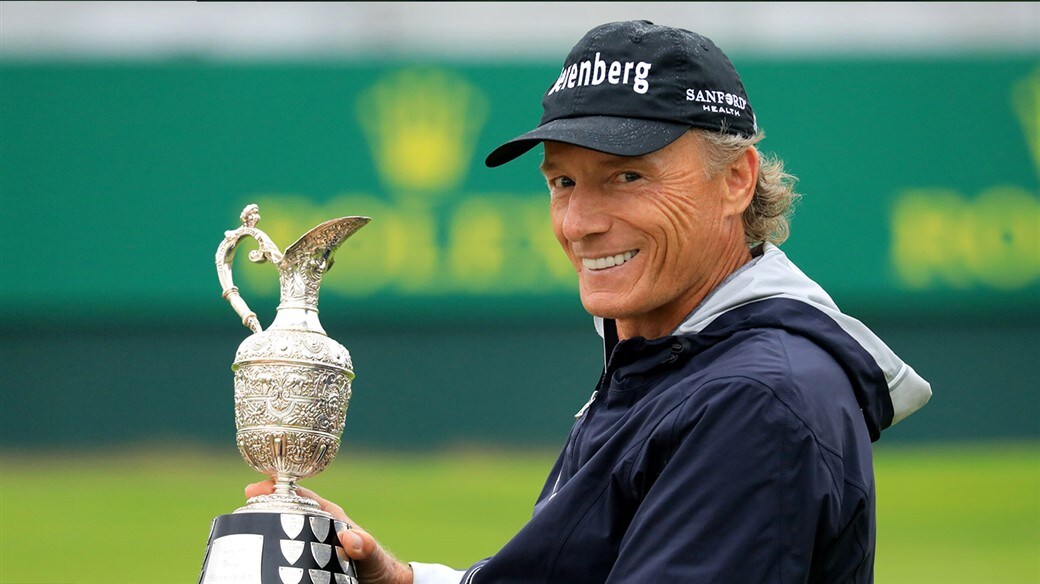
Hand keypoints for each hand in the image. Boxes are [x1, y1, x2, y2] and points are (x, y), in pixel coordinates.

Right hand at [245, 480, 412, 583]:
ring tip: (240, 539)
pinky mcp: (306, 565)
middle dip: (261, 509)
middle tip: (240, 512)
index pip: (300, 494)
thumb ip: (366, 546)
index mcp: (330, 517)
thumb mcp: (373, 555)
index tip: (254, 489)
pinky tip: (254, 564)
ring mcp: (309, 546)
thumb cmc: (379, 566)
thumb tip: (350, 537)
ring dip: (262, 533)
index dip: (277, 488)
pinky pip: (283, 557)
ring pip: (280, 534)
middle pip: (283, 512)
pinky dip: (269, 557)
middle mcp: (316, 528)